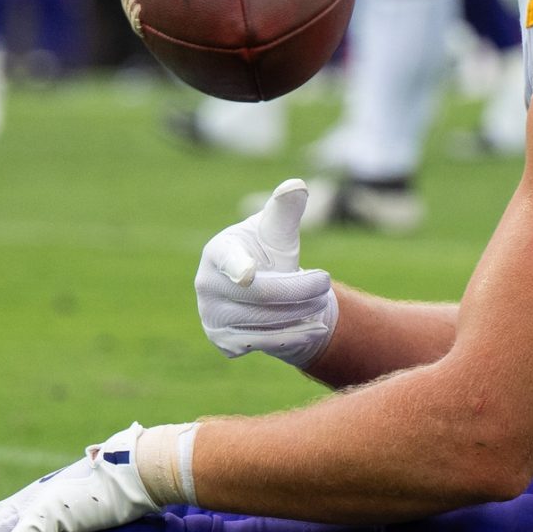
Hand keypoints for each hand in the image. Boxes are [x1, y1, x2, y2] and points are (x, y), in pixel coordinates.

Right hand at [195, 178, 337, 368]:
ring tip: (320, 304)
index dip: (238, 266)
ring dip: (301, 315)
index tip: (248, 275)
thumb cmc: (270, 251)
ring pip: (265, 323)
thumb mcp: (278, 230)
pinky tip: (311, 328)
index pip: (228, 259)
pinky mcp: (222, 341)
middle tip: (326, 284)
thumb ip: (285, 209)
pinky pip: (263, 344)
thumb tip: (296, 187)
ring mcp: (210, 315)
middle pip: (261, 295)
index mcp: (218, 250)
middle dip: (301, 291)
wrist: (263, 292)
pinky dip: (293, 338)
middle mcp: (206, 284)